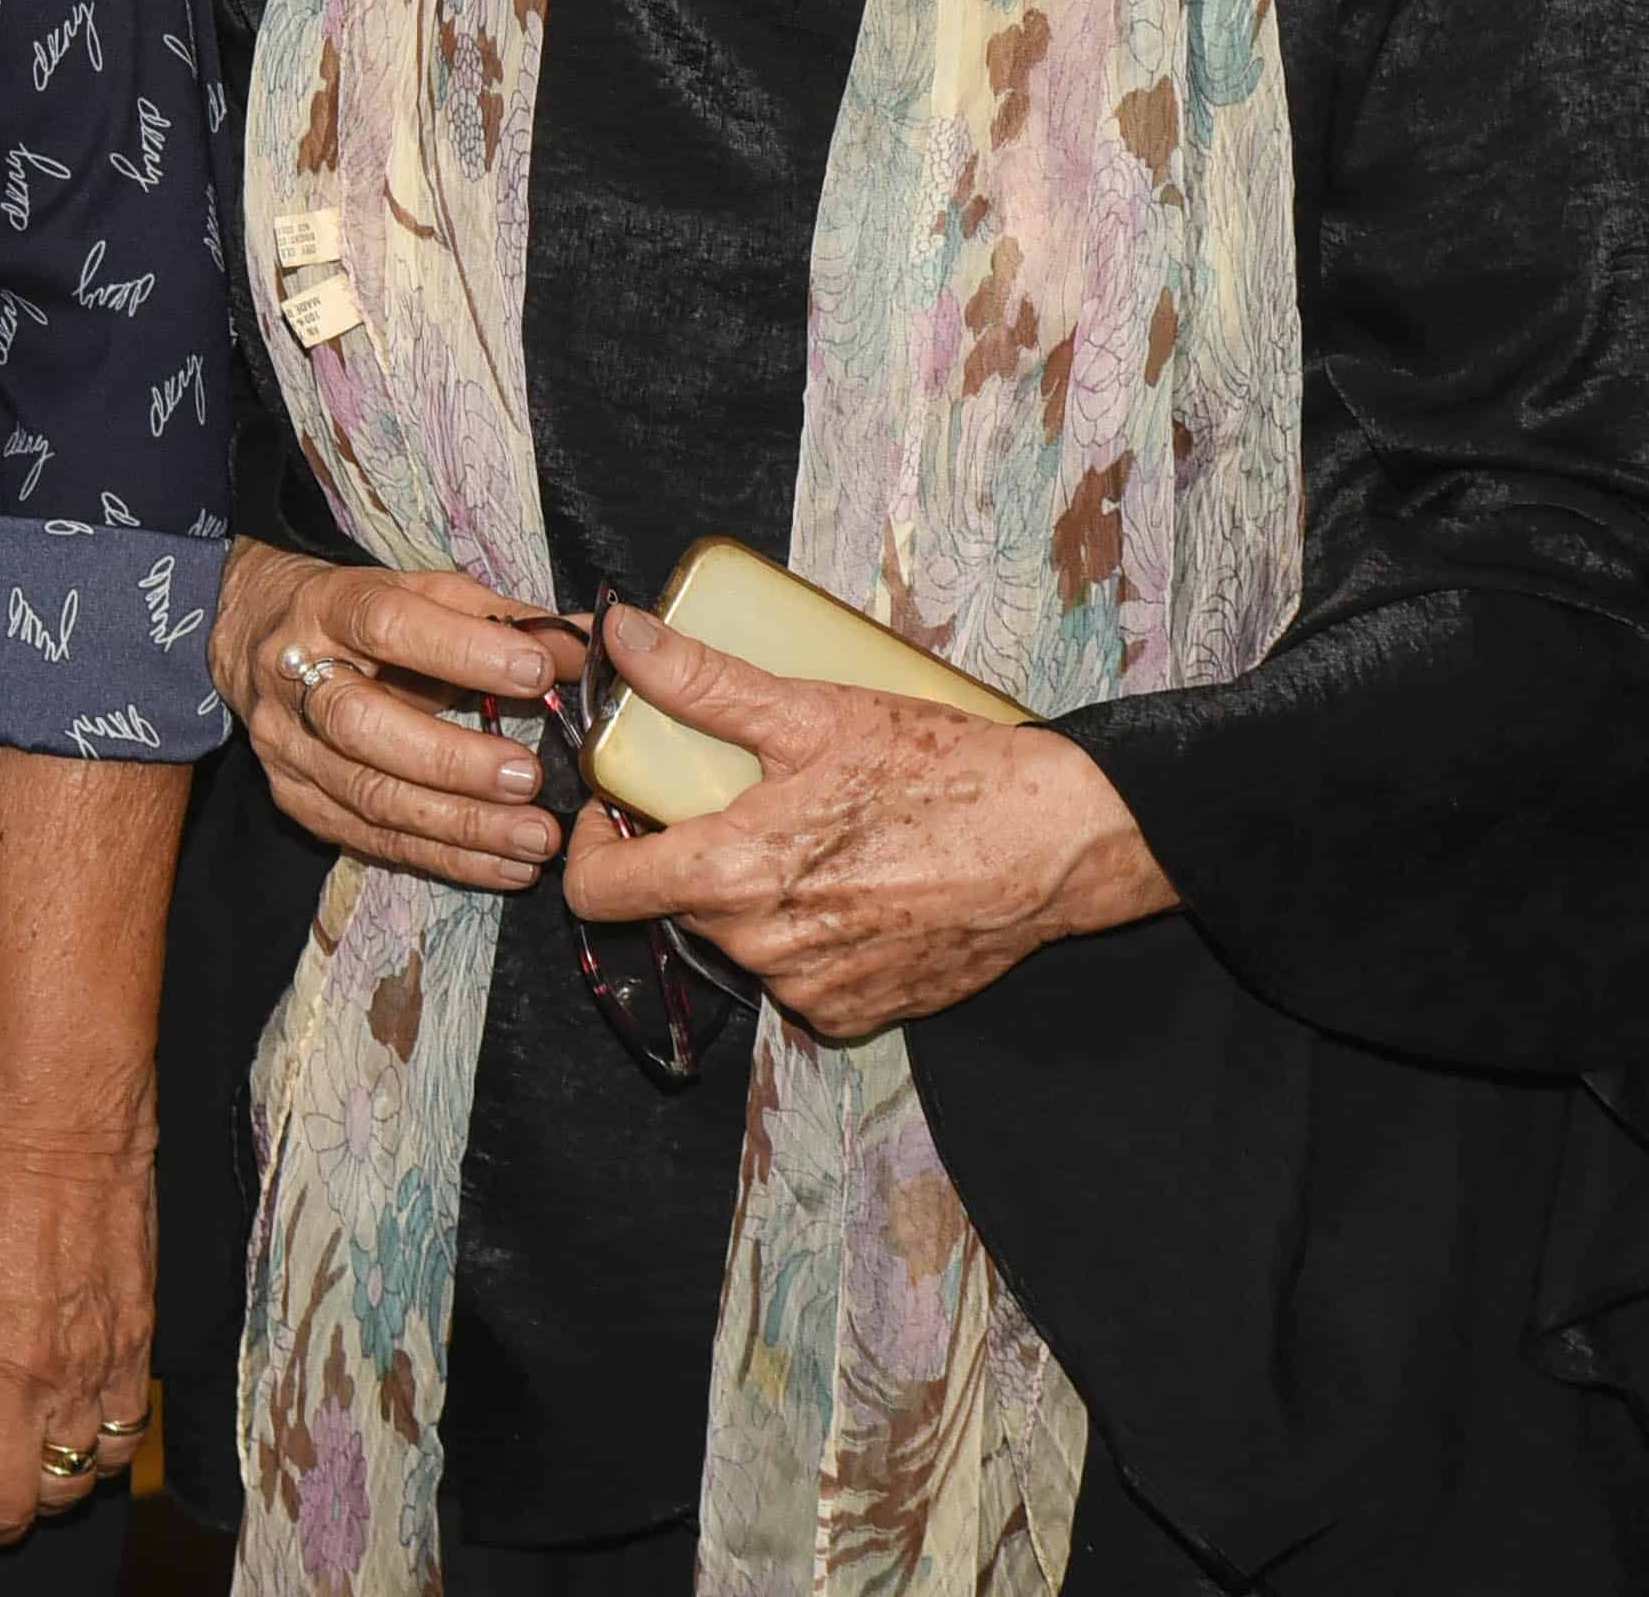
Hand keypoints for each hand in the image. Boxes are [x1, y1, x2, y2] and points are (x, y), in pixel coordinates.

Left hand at [0, 1095, 154, 1588]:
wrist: (64, 1126)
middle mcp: (14, 1379)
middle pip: (5, 1507)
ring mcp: (82, 1372)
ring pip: (68, 1486)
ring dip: (45, 1493)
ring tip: (31, 1470)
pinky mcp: (135, 1353)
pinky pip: (123, 1441)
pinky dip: (101, 1457)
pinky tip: (85, 1436)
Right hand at [212, 538, 584, 890]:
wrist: (257, 634)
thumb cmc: (362, 615)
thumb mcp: (422, 592)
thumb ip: (500, 619)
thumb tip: (581, 645)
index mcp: (328, 608)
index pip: (387, 624)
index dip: (460, 649)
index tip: (535, 672)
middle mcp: (293, 678)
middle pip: (361, 725)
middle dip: (450, 760)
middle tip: (528, 778)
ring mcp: (288, 748)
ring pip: (368, 795)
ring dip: (459, 825)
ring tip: (534, 838)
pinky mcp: (297, 801)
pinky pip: (373, 840)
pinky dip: (446, 858)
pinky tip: (505, 866)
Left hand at [554, 600, 1173, 1040]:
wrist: (1055, 842)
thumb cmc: (939, 772)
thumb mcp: (811, 711)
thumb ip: (701, 681)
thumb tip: (622, 635)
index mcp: (735, 876)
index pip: (601, 892)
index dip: (593, 846)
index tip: (619, 809)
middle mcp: (764, 949)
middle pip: (676, 907)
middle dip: (691, 856)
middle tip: (740, 800)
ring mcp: (816, 989)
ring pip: (740, 942)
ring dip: (755, 899)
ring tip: (813, 838)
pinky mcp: (863, 1012)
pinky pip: (800, 980)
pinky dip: (809, 940)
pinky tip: (852, 888)